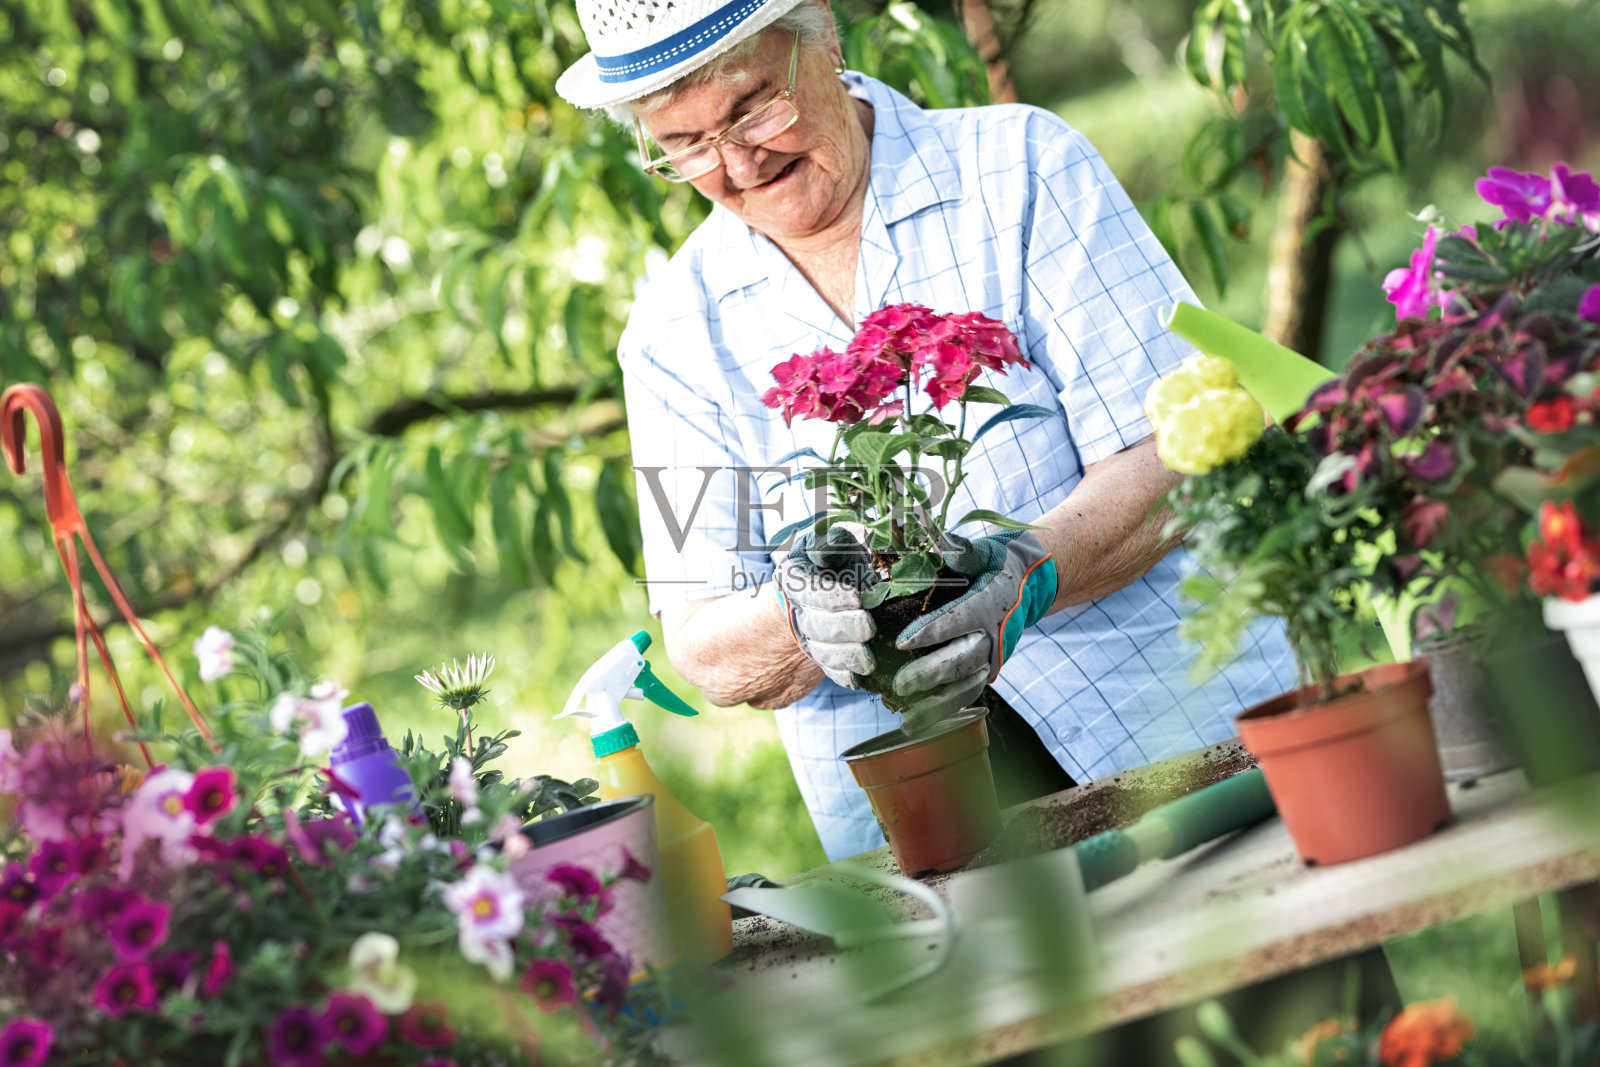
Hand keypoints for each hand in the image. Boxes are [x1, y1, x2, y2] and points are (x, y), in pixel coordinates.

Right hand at [773, 527, 878, 688]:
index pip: (812, 592)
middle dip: (845, 628)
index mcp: (797, 582)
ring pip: (823, 652)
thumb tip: (839, 537)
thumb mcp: (830, 543)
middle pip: (818, 627)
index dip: (833, 596)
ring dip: (846, 657)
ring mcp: (809, 638)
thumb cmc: (832, 561)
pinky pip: (828, 671)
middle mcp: (799, 613)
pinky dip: (842, 676)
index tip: (857, 597)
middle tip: (869, 626)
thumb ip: (832, 540)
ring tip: (868, 659)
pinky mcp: (821, 656)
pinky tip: (856, 679)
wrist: (820, 588)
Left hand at [891, 531, 1056, 730]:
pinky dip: (945, 711)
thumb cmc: (995, 564)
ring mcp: (992, 657)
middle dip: (928, 675)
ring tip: (907, 719)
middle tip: (899, 683)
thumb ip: (961, 551)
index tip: (902, 641)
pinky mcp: (987, 669)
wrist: (1028, 583)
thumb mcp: (981, 552)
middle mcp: (994, 636)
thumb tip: (942, 543)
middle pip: (960, 661)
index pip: (957, 621)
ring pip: (964, 687)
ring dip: (936, 705)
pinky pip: (967, 694)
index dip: (930, 632)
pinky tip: (918, 722)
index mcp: (989, 605)